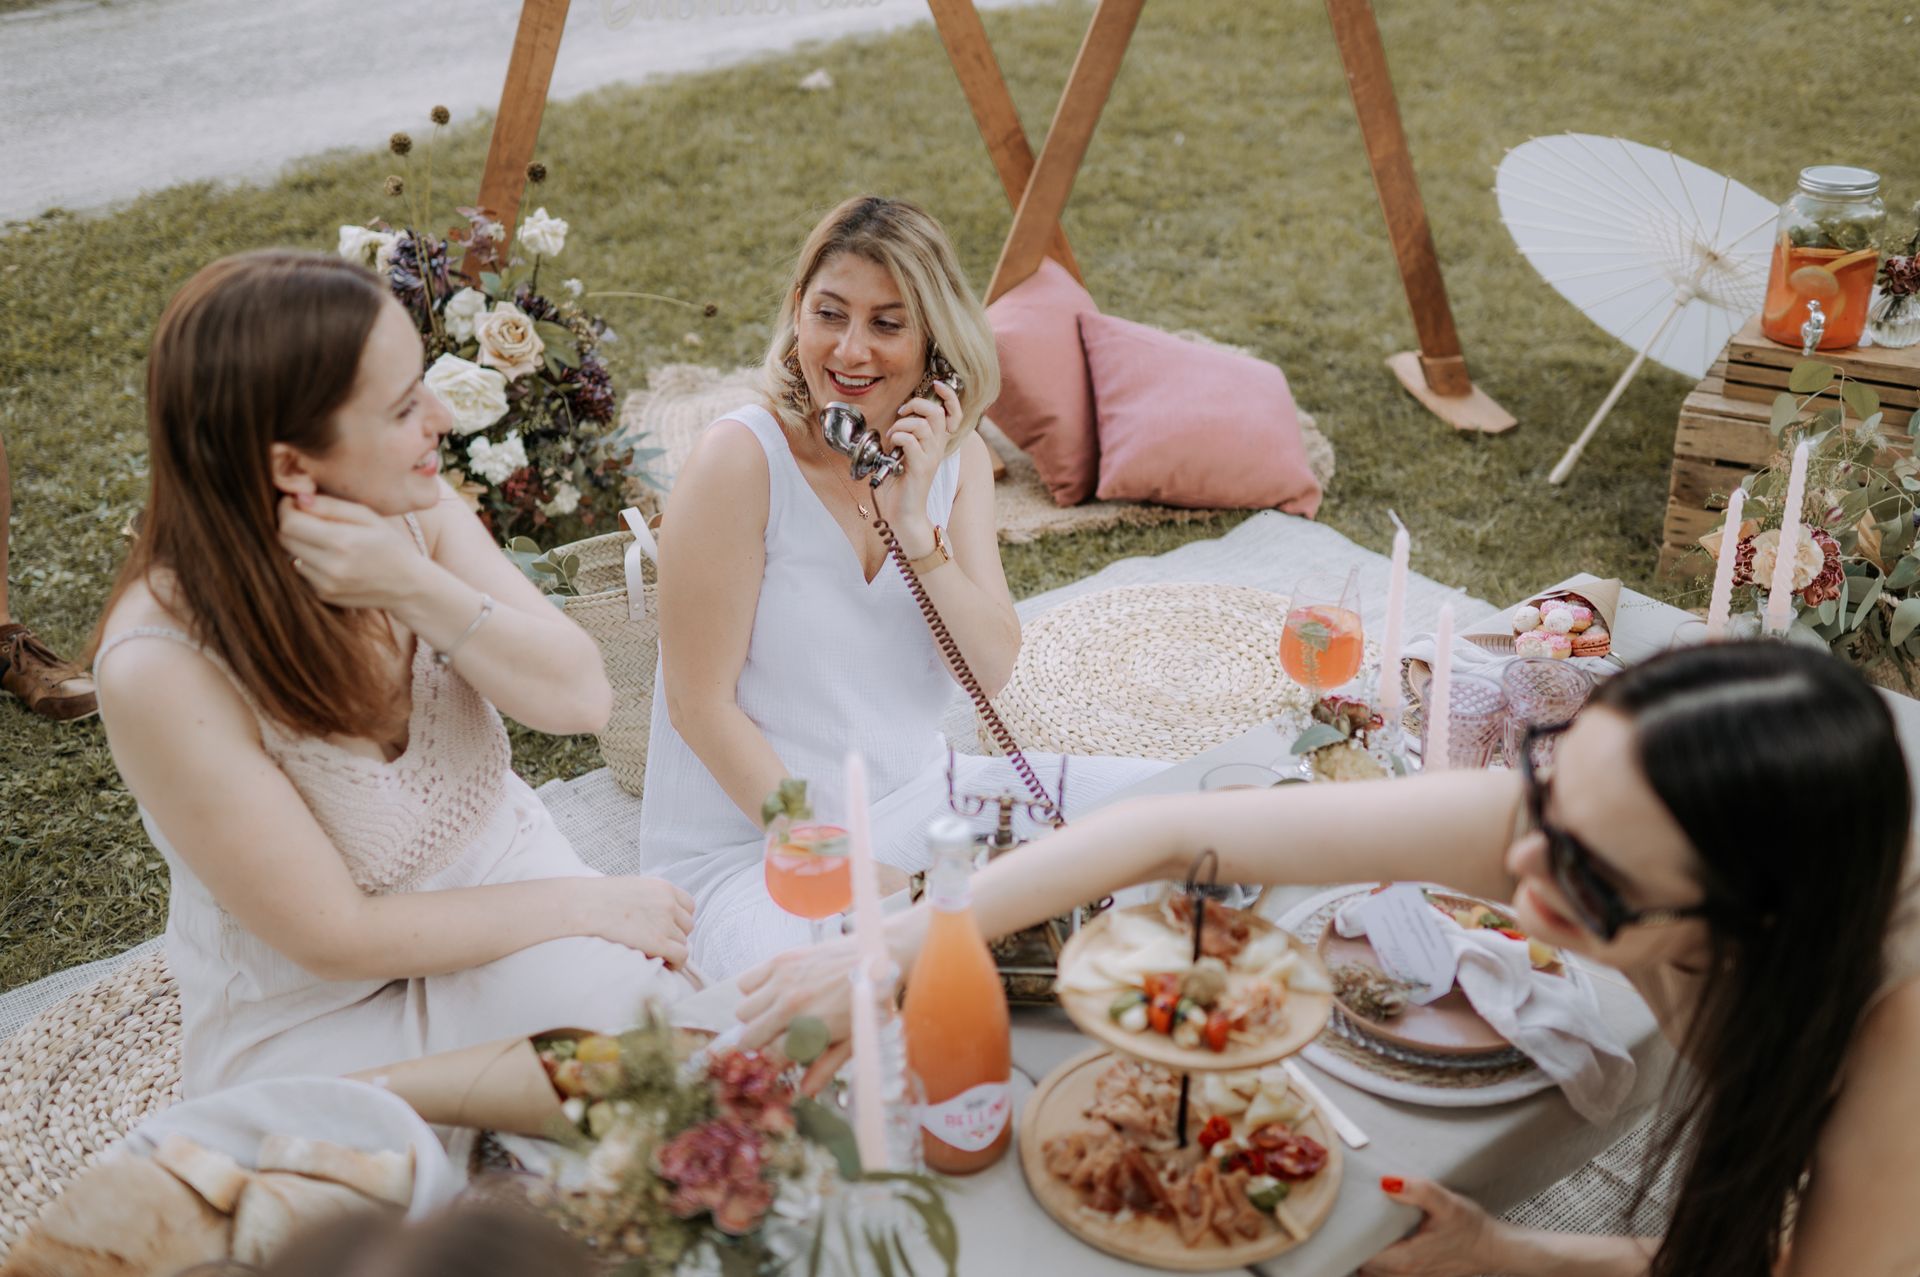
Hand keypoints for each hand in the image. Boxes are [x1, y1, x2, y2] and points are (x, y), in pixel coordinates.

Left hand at [278, 493, 426, 609]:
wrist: (409, 586)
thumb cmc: (391, 545)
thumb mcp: (369, 517)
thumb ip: (331, 506)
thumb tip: (298, 498)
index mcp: (343, 541)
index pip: (290, 522)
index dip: (286, 507)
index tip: (293, 501)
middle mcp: (330, 566)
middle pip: (284, 539)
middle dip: (289, 522)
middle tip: (304, 515)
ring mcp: (325, 584)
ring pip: (289, 555)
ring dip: (298, 542)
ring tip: (322, 537)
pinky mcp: (323, 595)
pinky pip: (301, 571)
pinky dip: (308, 560)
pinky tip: (330, 557)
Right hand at [583, 876, 695, 967]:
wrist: (583, 906)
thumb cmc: (599, 898)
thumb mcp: (632, 887)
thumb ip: (650, 898)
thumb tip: (654, 915)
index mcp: (663, 887)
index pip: (688, 906)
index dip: (679, 919)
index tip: (667, 928)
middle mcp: (668, 903)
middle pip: (687, 925)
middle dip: (675, 935)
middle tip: (658, 943)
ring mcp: (665, 922)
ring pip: (683, 942)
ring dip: (672, 950)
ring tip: (654, 954)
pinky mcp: (659, 942)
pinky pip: (681, 956)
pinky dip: (675, 962)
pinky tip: (662, 964)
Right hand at [735, 936, 860, 1086]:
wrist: (880, 955)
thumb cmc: (870, 1000)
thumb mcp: (853, 1040)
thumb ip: (826, 1067)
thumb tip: (805, 1091)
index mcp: (810, 1029)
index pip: (770, 1057)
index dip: (774, 1062)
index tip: (780, 1059)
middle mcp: (791, 1005)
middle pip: (749, 1037)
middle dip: (760, 1044)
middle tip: (775, 1040)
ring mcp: (783, 980)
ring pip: (743, 1011)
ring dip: (756, 1018)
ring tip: (775, 1015)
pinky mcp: (781, 959)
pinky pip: (745, 983)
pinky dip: (754, 991)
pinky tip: (773, 993)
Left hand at [875, 379, 961, 550]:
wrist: (905, 514)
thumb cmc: (902, 484)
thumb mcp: (905, 455)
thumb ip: (907, 436)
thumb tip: (899, 419)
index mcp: (937, 443)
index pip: (953, 413)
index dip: (949, 395)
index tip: (937, 384)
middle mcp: (938, 448)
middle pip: (936, 413)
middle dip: (916, 405)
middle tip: (902, 414)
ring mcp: (931, 458)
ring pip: (922, 425)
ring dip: (902, 425)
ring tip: (893, 436)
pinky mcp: (920, 468)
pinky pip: (910, 441)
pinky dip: (897, 438)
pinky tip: (892, 447)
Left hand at [1358, 1177, 1506, 1276]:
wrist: (1497, 1249)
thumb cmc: (1472, 1228)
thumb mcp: (1447, 1204)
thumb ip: (1418, 1191)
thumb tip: (1387, 1182)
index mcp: (1406, 1259)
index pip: (1361, 1257)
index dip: (1348, 1242)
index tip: (1341, 1222)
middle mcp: (1406, 1275)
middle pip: (1364, 1268)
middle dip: (1353, 1248)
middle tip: (1346, 1222)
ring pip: (1375, 1275)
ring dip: (1366, 1257)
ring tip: (1360, 1232)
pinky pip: (1389, 1276)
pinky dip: (1379, 1264)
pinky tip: (1381, 1243)